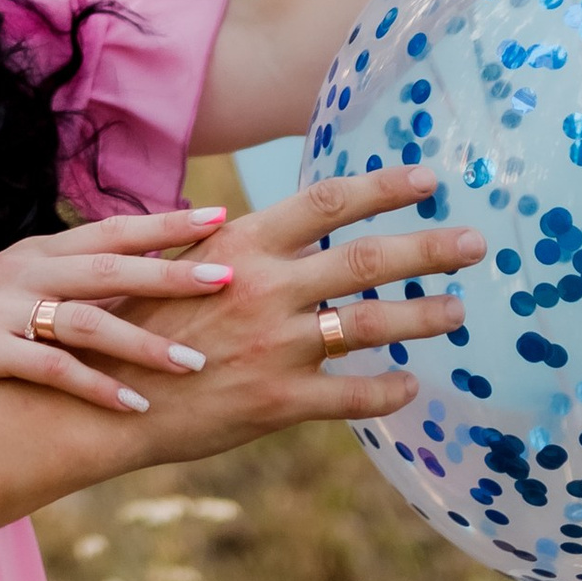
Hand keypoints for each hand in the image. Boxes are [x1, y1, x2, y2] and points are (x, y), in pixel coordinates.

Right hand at [0, 207, 241, 422]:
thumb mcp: (23, 302)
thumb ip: (78, 294)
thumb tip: (154, 295)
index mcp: (38, 251)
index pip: (112, 229)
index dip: (167, 224)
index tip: (223, 218)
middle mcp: (20, 268)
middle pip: (109, 264)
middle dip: (172, 270)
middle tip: (230, 276)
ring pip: (85, 318)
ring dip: (144, 341)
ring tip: (194, 363)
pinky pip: (47, 367)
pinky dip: (94, 387)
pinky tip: (133, 406)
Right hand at [106, 163, 481, 446]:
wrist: (105, 399)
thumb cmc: (141, 323)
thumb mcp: (180, 262)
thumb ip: (235, 244)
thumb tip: (272, 214)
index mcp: (241, 244)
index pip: (328, 200)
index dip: (384, 187)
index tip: (429, 180)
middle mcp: (264, 287)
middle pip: (366, 258)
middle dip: (430, 248)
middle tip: (476, 243)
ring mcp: (274, 345)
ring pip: (371, 325)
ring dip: (424, 316)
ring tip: (457, 313)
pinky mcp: (277, 401)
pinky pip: (351, 396)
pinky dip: (387, 391)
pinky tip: (411, 387)